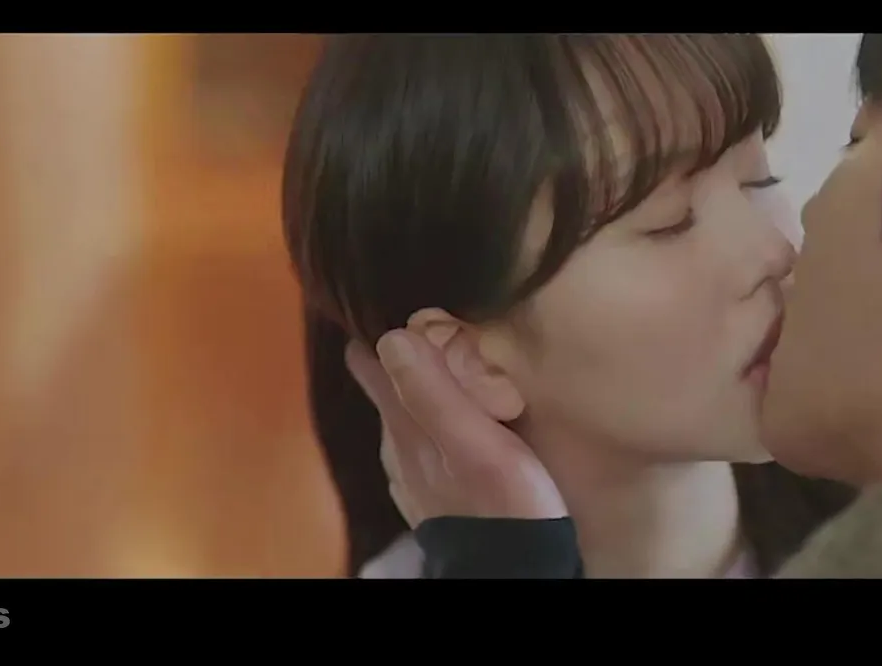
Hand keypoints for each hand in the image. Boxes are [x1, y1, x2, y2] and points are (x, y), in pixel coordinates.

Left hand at [344, 329, 566, 526]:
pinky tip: (460, 425)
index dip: (377, 331)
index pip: (367, 363)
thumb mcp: (477, 442)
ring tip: (453, 372)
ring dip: (422, 391)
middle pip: (387, 386)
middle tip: (438, 331)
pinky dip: (435, 424)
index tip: (401, 308)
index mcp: (402, 427)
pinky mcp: (433, 494)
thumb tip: (392, 337)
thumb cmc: (504, 507)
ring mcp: (411, 475)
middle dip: (404, 356)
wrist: (514, 572)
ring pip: (405, 416)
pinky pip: (424, 444)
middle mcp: (396, 449)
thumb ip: (434, 392)